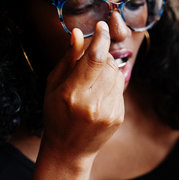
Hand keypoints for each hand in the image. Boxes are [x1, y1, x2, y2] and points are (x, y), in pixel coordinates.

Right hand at [41, 22, 124, 167]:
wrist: (70, 149)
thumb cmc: (57, 114)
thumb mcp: (54, 85)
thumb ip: (68, 60)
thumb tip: (78, 35)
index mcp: (73, 94)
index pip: (95, 59)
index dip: (101, 39)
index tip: (102, 27)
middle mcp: (93, 103)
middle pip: (108, 65)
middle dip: (102, 55)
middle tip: (92, 59)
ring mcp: (109, 112)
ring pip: (118, 76)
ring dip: (109, 69)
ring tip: (94, 78)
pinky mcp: (119, 117)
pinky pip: (120, 90)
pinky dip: (112, 84)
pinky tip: (99, 93)